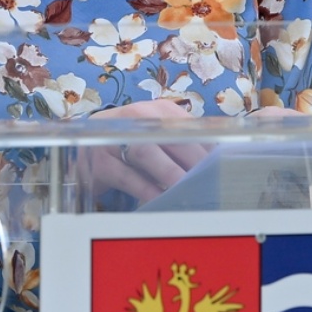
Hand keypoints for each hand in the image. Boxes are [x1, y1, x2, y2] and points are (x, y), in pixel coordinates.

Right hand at [86, 101, 209, 202]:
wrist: (87, 149)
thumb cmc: (133, 146)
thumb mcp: (159, 138)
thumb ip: (186, 144)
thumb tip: (220, 163)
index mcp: (158, 110)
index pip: (189, 127)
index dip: (208, 148)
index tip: (224, 168)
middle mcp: (135, 117)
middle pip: (170, 138)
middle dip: (193, 163)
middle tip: (210, 184)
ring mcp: (114, 137)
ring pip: (147, 153)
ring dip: (171, 174)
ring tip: (189, 191)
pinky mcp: (100, 161)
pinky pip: (128, 177)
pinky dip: (147, 190)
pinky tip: (162, 201)